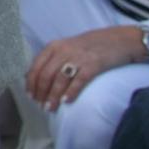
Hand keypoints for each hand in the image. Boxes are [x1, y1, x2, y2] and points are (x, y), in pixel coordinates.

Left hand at [26, 26, 144, 111]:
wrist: (118, 40)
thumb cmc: (90, 46)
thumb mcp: (66, 48)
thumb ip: (52, 59)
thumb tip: (33, 77)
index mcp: (53, 46)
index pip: (36, 67)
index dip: (31, 83)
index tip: (30, 96)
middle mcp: (63, 51)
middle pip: (46, 75)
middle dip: (41, 92)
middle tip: (40, 105)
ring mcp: (78, 57)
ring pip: (59, 79)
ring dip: (53, 96)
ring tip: (50, 108)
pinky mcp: (93, 65)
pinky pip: (79, 80)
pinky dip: (71, 92)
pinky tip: (66, 101)